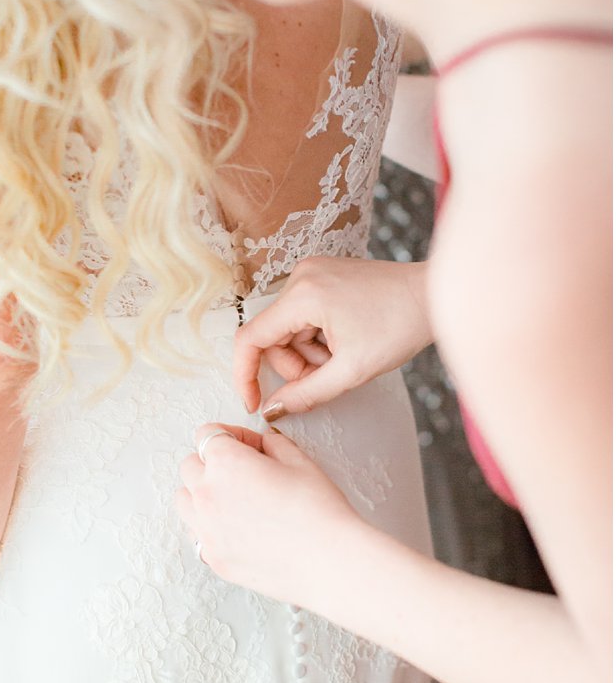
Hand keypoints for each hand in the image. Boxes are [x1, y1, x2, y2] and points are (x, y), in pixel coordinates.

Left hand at [175, 423, 367, 608]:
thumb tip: (263, 443)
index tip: (250, 446)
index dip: (233, 436)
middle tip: (245, 473)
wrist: (329, 562)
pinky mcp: (213, 557)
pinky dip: (210, 527)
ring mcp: (205, 529)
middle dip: (213, 463)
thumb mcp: (300, 461)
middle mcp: (206, 494)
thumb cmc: (319, 512)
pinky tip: (238, 529)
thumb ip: (273, 444)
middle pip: (190, 466)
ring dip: (202, 494)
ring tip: (236, 501)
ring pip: (185, 500)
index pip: (208, 434)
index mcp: (225, 463)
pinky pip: (197, 534)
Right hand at [234, 257, 431, 420]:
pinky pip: (303, 315)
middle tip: (329, 375)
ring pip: (289, 328)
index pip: (250, 339)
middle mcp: (300, 277)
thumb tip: (272, 410)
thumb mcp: (353, 370)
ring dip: (309, 351)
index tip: (254, 401)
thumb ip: (306, 393)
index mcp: (302, 296)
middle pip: (272, 336)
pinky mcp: (322, 275)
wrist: (436, 295)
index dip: (245, 374)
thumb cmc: (402, 326)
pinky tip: (347, 338)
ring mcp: (311, 273)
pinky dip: (318, 335)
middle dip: (295, 364)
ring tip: (345, 355)